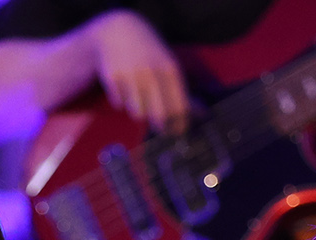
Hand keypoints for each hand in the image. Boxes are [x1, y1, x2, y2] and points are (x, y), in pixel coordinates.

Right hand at [88, 10, 188, 133]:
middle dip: (162, 126)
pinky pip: (119, 104)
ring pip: (138, 113)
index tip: (179, 131)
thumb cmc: (150, 52)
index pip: (180, 107)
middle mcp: (152, 72)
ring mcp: (131, 76)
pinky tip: (124, 86)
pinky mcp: (113, 78)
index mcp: (170, 69)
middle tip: (162, 127)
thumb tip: (201, 114)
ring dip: (140, 110)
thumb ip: (183, 91)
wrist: (119, 31)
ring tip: (140, 96)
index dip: (180, 125)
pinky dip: (122, 100)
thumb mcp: (169, 65)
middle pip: (160, 116)